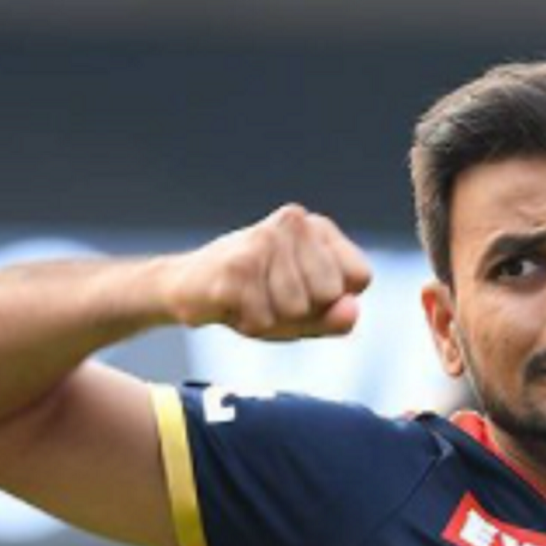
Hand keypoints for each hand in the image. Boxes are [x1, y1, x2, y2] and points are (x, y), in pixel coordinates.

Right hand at [163, 205, 372, 338]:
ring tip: (249, 300)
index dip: (333, 301)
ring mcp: (265, 240)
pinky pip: (265, 319)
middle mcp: (294, 222)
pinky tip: (232, 303)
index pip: (359, 278)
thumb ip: (333, 318)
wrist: (186, 289)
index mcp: (318, 228)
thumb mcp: (302, 315)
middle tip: (269, 298)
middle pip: (329, 295)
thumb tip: (352, 311)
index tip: (303, 292)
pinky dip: (249, 323)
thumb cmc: (252, 300)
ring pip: (297, 309)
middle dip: (302, 313)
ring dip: (271, 319)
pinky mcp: (238, 264)